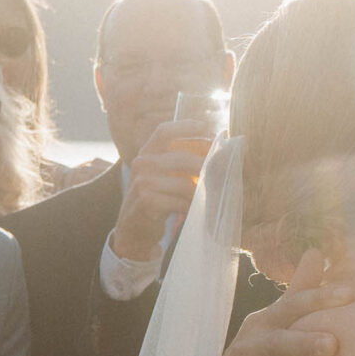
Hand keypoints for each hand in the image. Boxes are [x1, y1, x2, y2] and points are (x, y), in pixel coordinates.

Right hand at [107, 117, 212, 263]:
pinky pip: (178, 202)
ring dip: (199, 193)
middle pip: (181, 157)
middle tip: (221, 172)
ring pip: (183, 183)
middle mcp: (141, 164)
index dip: (184, 126)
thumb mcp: (162, 176)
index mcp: (146, 153)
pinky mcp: (146, 201)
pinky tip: (191, 210)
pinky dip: (189, 207)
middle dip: (204, 165)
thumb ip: (179, 163)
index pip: (163, 131)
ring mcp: (142, 182)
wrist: (133, 229)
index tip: (204, 126)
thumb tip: (214, 153)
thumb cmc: (155, 199)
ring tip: (208, 197)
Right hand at [216, 257, 351, 355]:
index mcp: (263, 323)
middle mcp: (246, 347)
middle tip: (335, 345)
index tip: (351, 294)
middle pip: (275, 343)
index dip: (318, 299)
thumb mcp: (277, 322)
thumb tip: (318, 250)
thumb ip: (299, 291)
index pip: (291, 306)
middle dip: (303, 343)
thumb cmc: (264, 353)